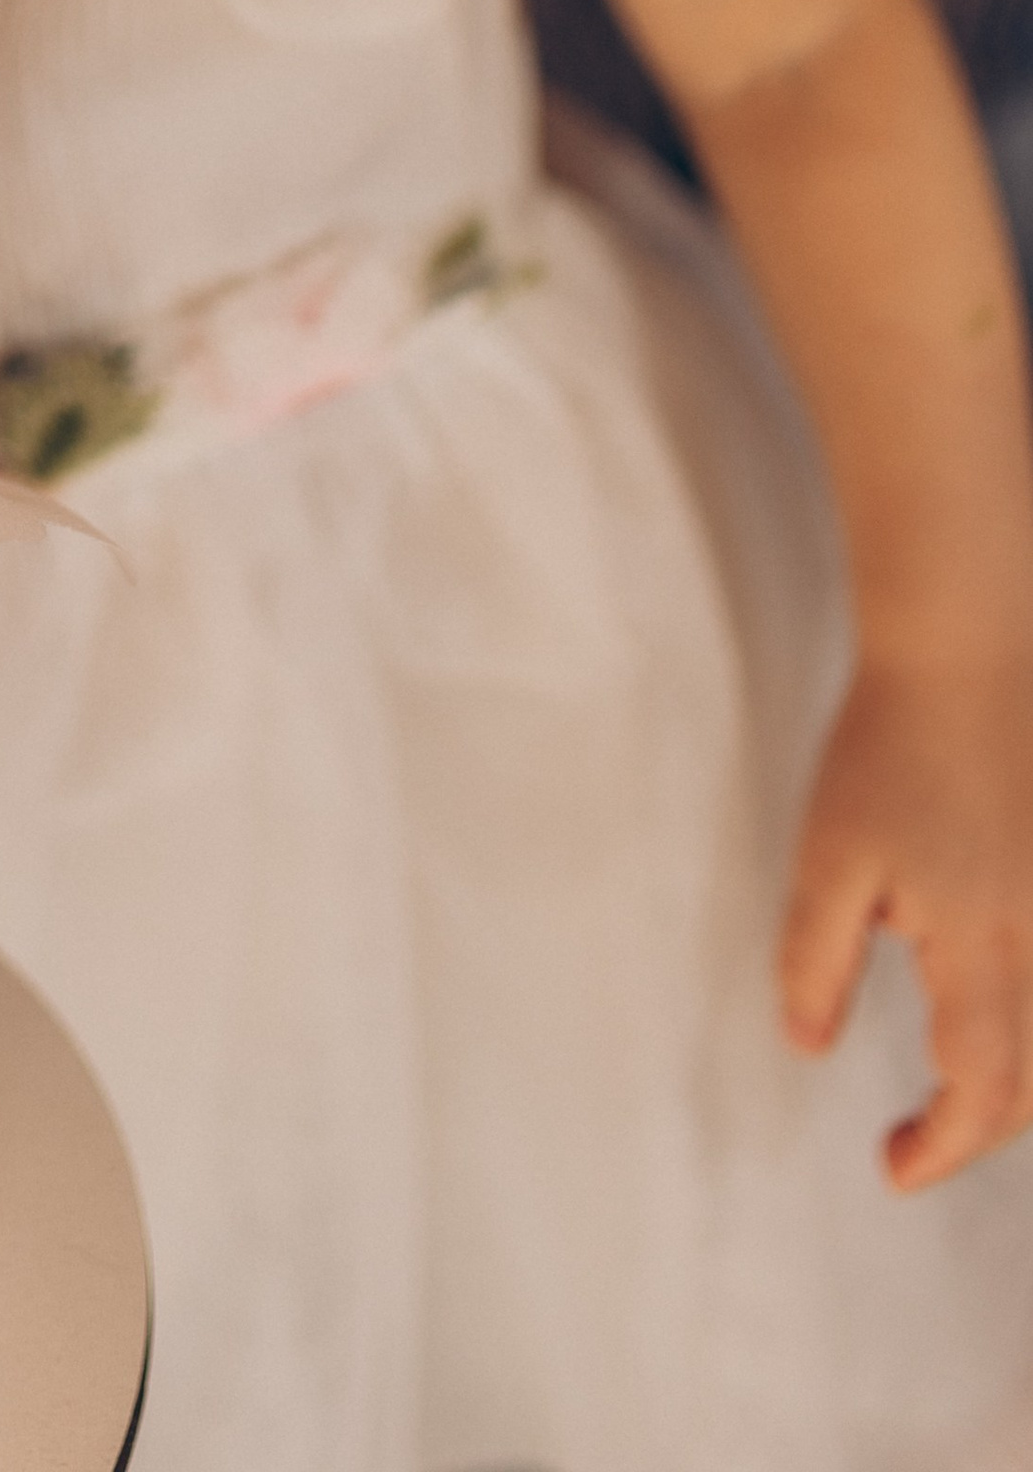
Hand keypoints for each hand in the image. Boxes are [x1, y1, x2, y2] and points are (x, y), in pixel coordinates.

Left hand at [779, 650, 1032, 1185]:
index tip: (891, 1167)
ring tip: (953, 1096)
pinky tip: (992, 1012)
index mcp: (982, 945)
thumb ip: (816, 959)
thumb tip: (808, 1046)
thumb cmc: (891, 745)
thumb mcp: (831, 857)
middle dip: (979, 1132)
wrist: (968, 651)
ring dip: (1017, 1085)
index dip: (940, 1148)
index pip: (981, 1087)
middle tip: (909, 1143)